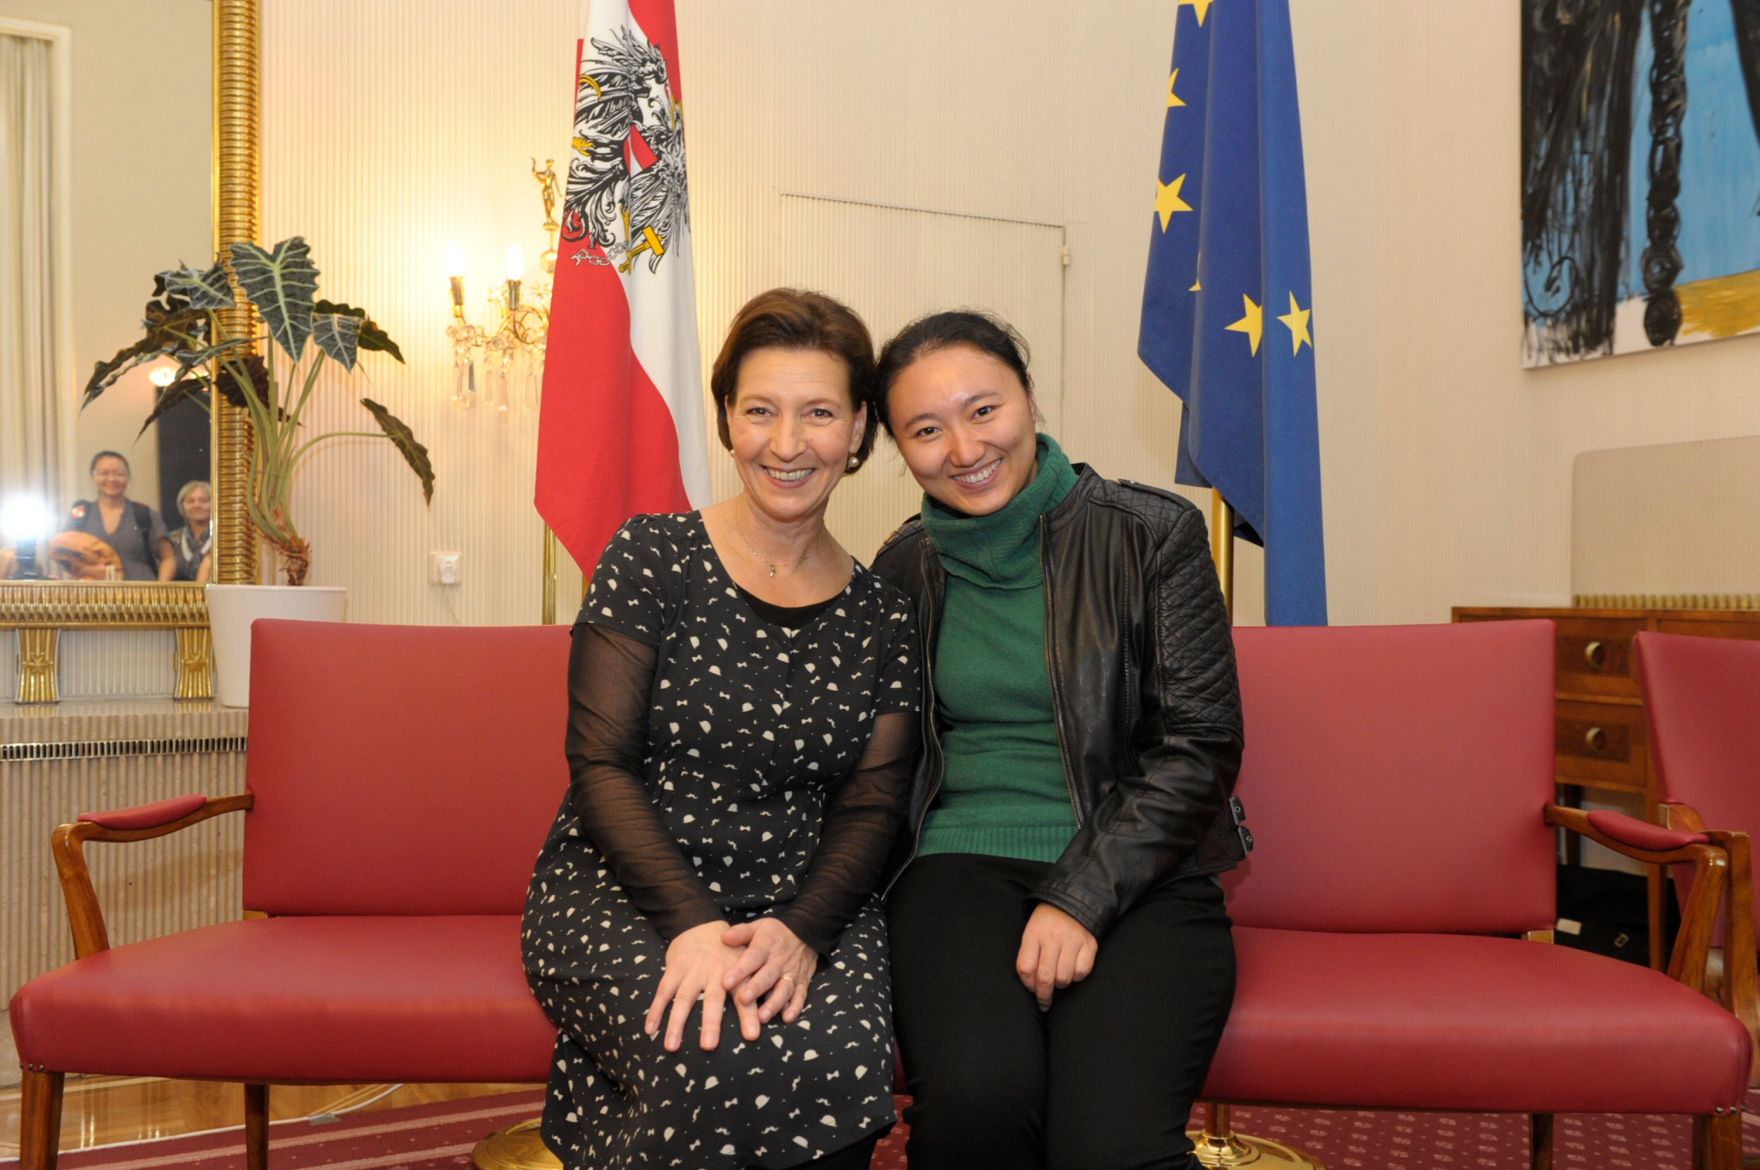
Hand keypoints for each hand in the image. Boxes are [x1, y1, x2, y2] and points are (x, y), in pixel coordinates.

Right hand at [644, 921, 759, 1051]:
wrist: (700, 924)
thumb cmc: (728, 952)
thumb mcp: (745, 962)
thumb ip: (755, 986)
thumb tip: (774, 1012)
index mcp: (736, 973)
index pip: (745, 996)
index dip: (749, 1015)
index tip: (753, 1035)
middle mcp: (714, 972)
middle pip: (712, 1000)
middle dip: (711, 1023)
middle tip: (709, 1046)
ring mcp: (692, 971)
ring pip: (683, 999)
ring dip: (676, 1023)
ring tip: (672, 1047)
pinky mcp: (674, 968)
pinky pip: (663, 991)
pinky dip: (655, 1010)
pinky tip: (650, 1030)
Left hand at [721, 918, 816, 1026]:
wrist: (807, 930)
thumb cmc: (776, 933)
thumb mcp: (758, 926)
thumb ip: (741, 933)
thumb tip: (724, 938)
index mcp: (766, 946)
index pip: (752, 958)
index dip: (740, 970)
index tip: (726, 982)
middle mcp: (779, 961)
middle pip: (767, 976)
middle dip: (756, 988)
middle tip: (743, 999)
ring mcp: (792, 973)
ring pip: (784, 989)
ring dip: (774, 1003)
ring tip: (762, 1016)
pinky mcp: (803, 982)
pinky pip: (801, 995)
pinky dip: (795, 1007)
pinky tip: (787, 1018)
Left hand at [1016, 903, 1097, 1010]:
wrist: (1071, 901)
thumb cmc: (1047, 923)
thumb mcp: (1031, 933)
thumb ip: (1029, 956)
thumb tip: (1033, 986)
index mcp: (1034, 934)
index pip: (1025, 968)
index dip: (1027, 984)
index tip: (1032, 990)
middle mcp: (1053, 937)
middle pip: (1045, 977)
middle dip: (1043, 996)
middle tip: (1044, 1002)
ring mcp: (1072, 940)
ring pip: (1064, 978)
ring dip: (1060, 984)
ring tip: (1059, 978)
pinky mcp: (1089, 944)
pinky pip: (1082, 972)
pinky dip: (1076, 976)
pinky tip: (1072, 969)